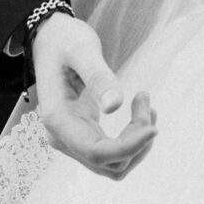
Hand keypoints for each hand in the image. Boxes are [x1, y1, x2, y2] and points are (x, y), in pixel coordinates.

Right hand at [30, 11, 156, 180]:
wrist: (50, 39)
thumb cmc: (64, 40)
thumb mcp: (82, 50)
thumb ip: (98, 77)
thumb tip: (114, 107)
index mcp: (58, 119)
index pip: (96, 152)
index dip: (128, 147)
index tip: (154, 128)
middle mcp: (61, 137)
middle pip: (108, 162)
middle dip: (136, 139)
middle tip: (144, 99)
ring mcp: (71, 140)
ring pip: (113, 163)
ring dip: (137, 142)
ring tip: (145, 105)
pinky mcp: (82, 135)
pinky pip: (111, 153)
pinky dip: (131, 139)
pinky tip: (141, 113)